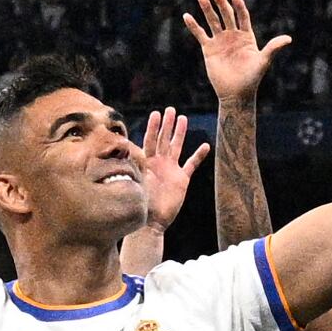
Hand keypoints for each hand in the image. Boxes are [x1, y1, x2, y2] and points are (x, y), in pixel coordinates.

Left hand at [137, 108, 206, 229]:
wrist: (152, 221)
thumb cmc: (142, 203)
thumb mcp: (137, 182)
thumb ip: (136, 166)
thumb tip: (126, 152)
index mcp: (147, 162)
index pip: (150, 140)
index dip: (153, 127)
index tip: (155, 113)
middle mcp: (159, 163)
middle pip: (164, 139)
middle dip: (167, 125)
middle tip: (170, 109)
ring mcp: (171, 170)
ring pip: (177, 147)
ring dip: (179, 133)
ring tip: (183, 118)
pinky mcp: (182, 179)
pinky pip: (192, 164)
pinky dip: (198, 156)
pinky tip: (205, 146)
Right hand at [184, 0, 290, 105]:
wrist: (236, 93)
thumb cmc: (252, 78)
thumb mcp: (263, 61)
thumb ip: (273, 48)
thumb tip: (288, 39)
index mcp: (247, 36)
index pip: (242, 16)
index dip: (239, 6)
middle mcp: (233, 35)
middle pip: (226, 14)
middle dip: (220, 2)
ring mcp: (220, 41)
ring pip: (212, 21)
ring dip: (207, 9)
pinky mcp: (209, 49)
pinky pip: (200, 34)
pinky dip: (194, 26)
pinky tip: (187, 16)